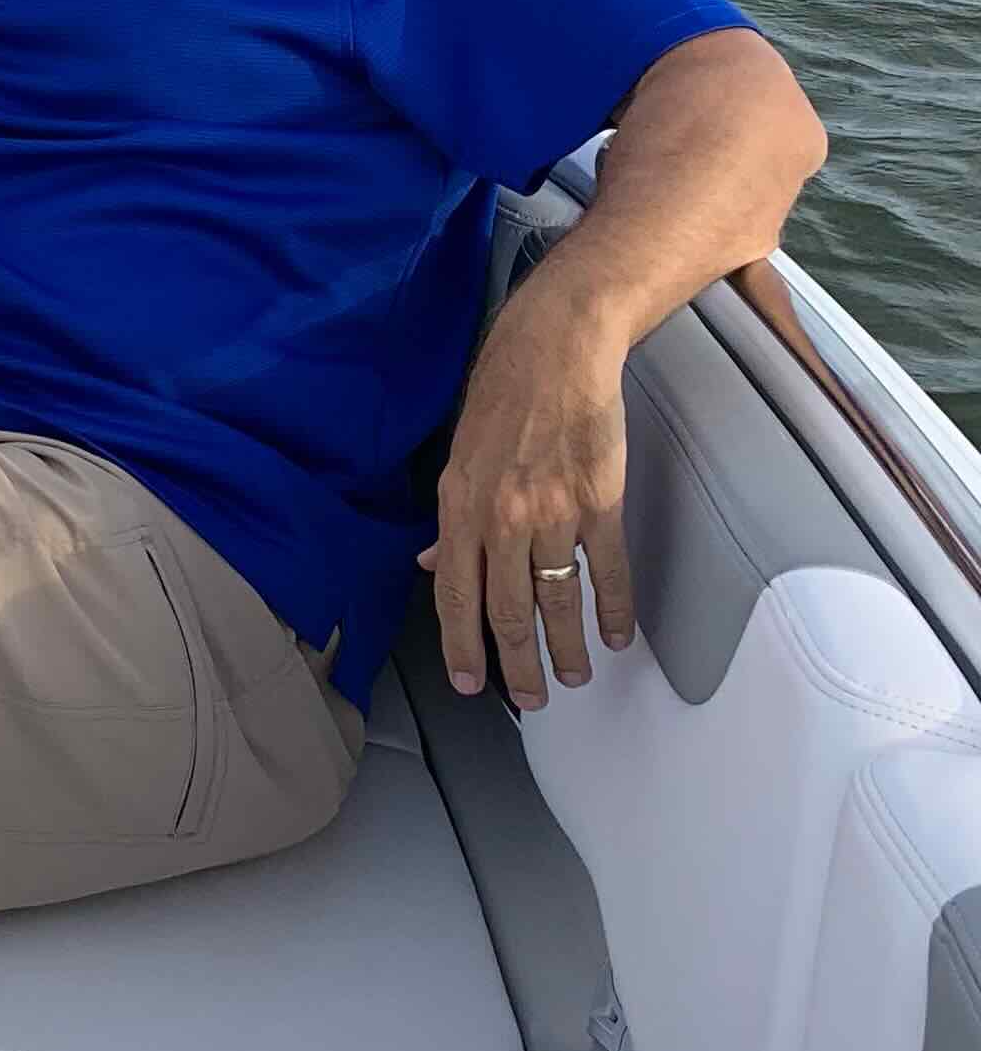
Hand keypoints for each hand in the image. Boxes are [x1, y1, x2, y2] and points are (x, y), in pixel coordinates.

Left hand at [421, 293, 636, 707]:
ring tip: (574, 677)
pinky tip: (616, 636)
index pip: (456, 595)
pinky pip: (606, 570)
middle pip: (508, 612)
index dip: (462, 646)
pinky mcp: (598, 502)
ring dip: (567, 648)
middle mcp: (501, 518)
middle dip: (519, 665)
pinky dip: (613, 609)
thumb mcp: (457, 457)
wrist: (555, 350)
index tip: (471, 684)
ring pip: (557, 601)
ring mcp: (552, 513)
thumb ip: (450, 522)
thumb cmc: (501, 397)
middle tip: (531, 699)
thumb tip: (432, 568)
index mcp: (460, 508)